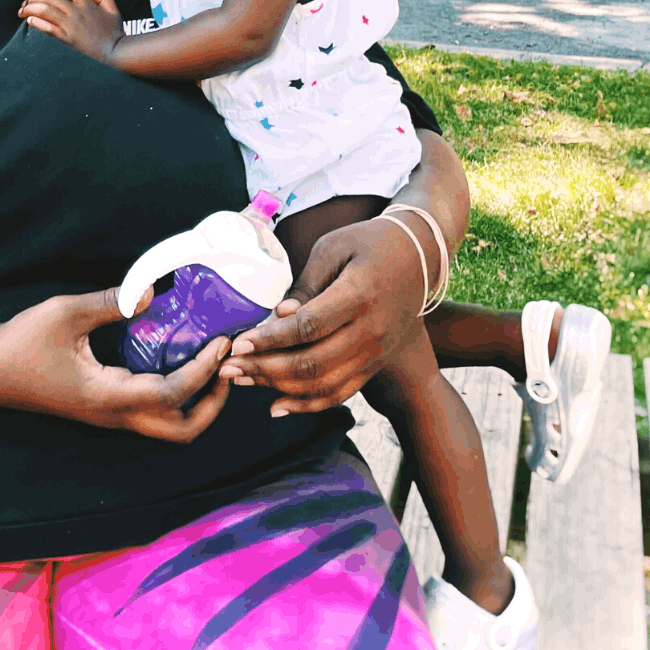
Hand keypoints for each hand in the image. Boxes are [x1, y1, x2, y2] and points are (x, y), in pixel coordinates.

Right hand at [0, 286, 232, 442]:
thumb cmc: (21, 342)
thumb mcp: (65, 312)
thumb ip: (111, 302)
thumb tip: (152, 293)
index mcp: (105, 397)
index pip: (169, 395)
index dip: (202, 371)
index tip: (221, 343)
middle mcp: (112, 414)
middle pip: (180, 431)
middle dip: (213, 404)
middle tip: (226, 368)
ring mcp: (109, 414)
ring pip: (168, 424)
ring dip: (198, 401)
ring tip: (213, 364)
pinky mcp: (106, 406)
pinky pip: (153, 409)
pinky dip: (178, 393)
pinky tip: (182, 359)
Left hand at [21, 0, 125, 64]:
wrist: (115, 54)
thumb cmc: (115, 33)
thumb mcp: (114, 11)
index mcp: (88, 4)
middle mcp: (77, 13)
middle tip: (29, 0)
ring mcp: (70, 26)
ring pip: (44, 11)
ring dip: (30, 8)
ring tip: (23, 10)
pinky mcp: (66, 39)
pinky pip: (46, 29)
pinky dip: (35, 23)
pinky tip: (29, 21)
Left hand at [220, 216, 426, 415]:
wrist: (420, 254)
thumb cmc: (370, 242)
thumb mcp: (334, 248)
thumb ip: (306, 285)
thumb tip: (278, 317)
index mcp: (360, 294)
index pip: (308, 327)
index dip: (270, 339)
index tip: (238, 342)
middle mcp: (372, 329)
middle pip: (313, 362)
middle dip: (264, 369)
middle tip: (230, 367)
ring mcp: (377, 351)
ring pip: (323, 384)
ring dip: (279, 388)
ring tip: (244, 381)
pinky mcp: (376, 362)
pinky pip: (341, 394)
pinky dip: (308, 405)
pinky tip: (277, 406)